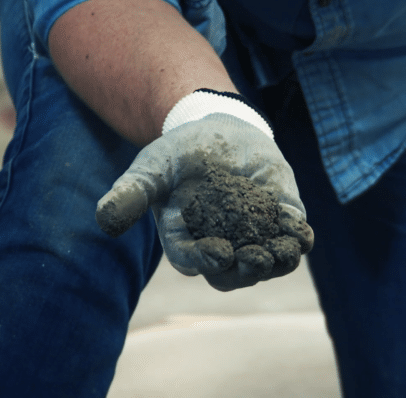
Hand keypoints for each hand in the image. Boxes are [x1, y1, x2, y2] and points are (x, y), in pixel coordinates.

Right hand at [95, 112, 312, 290]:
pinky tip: (301, 233)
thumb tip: (105, 219)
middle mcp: (223, 247)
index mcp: (188, 243)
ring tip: (284, 251)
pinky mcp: (281, 219)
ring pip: (269, 262)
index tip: (221, 251)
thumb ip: (132, 193)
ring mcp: (255, 236)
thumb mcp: (152, 169)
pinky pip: (292, 237)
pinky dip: (298, 238)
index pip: (196, 262)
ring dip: (279, 260)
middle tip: (258, 258)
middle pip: (236, 273)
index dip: (208, 261)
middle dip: (248, 269)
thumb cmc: (179, 155)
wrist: (218, 131)